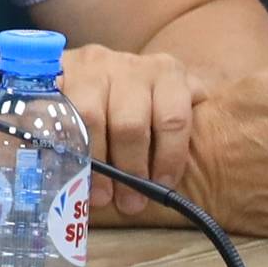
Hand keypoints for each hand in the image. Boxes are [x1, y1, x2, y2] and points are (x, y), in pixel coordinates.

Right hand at [57, 44, 199, 220]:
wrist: (84, 64)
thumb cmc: (134, 92)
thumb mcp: (169, 94)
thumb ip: (186, 114)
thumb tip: (213, 152)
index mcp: (165, 71)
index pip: (173, 119)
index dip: (169, 158)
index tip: (162, 186)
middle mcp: (127, 65)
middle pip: (130, 125)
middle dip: (129, 169)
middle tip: (129, 202)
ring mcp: (87, 68)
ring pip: (89, 121)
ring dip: (94, 165)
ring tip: (99, 196)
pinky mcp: (54, 76)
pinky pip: (55, 115)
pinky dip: (61, 146)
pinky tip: (68, 169)